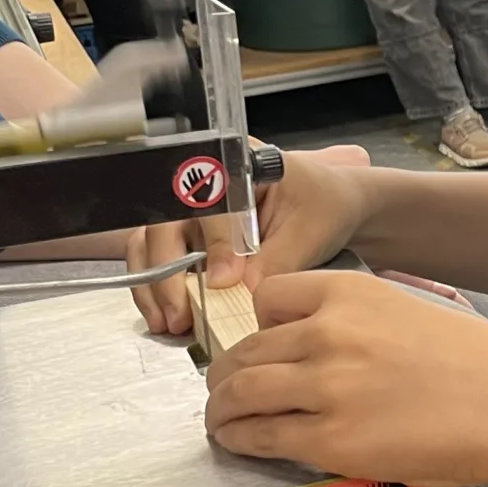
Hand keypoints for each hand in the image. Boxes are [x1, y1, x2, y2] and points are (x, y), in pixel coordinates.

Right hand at [127, 145, 374, 337]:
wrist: (335, 206)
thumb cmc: (325, 207)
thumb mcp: (308, 233)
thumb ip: (274, 260)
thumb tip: (240, 293)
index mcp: (237, 164)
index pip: (208, 202)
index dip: (212, 242)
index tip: (221, 281)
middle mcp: (203, 181)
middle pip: (164, 223)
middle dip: (166, 273)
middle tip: (179, 314)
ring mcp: (191, 208)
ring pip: (151, 243)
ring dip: (154, 284)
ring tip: (169, 322)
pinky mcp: (189, 234)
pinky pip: (160, 259)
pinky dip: (160, 288)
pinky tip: (169, 316)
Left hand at [204, 270, 487, 486]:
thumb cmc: (483, 365)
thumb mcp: (414, 311)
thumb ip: (361, 321)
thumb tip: (323, 347)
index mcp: (351, 292)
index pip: (269, 298)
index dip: (260, 327)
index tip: (261, 345)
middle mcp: (328, 332)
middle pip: (245, 349)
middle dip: (226, 373)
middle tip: (226, 391)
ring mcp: (324, 387)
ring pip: (240, 392)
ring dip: (222, 410)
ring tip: (222, 421)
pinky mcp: (328, 439)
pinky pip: (259, 437)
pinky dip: (239, 440)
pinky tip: (239, 443)